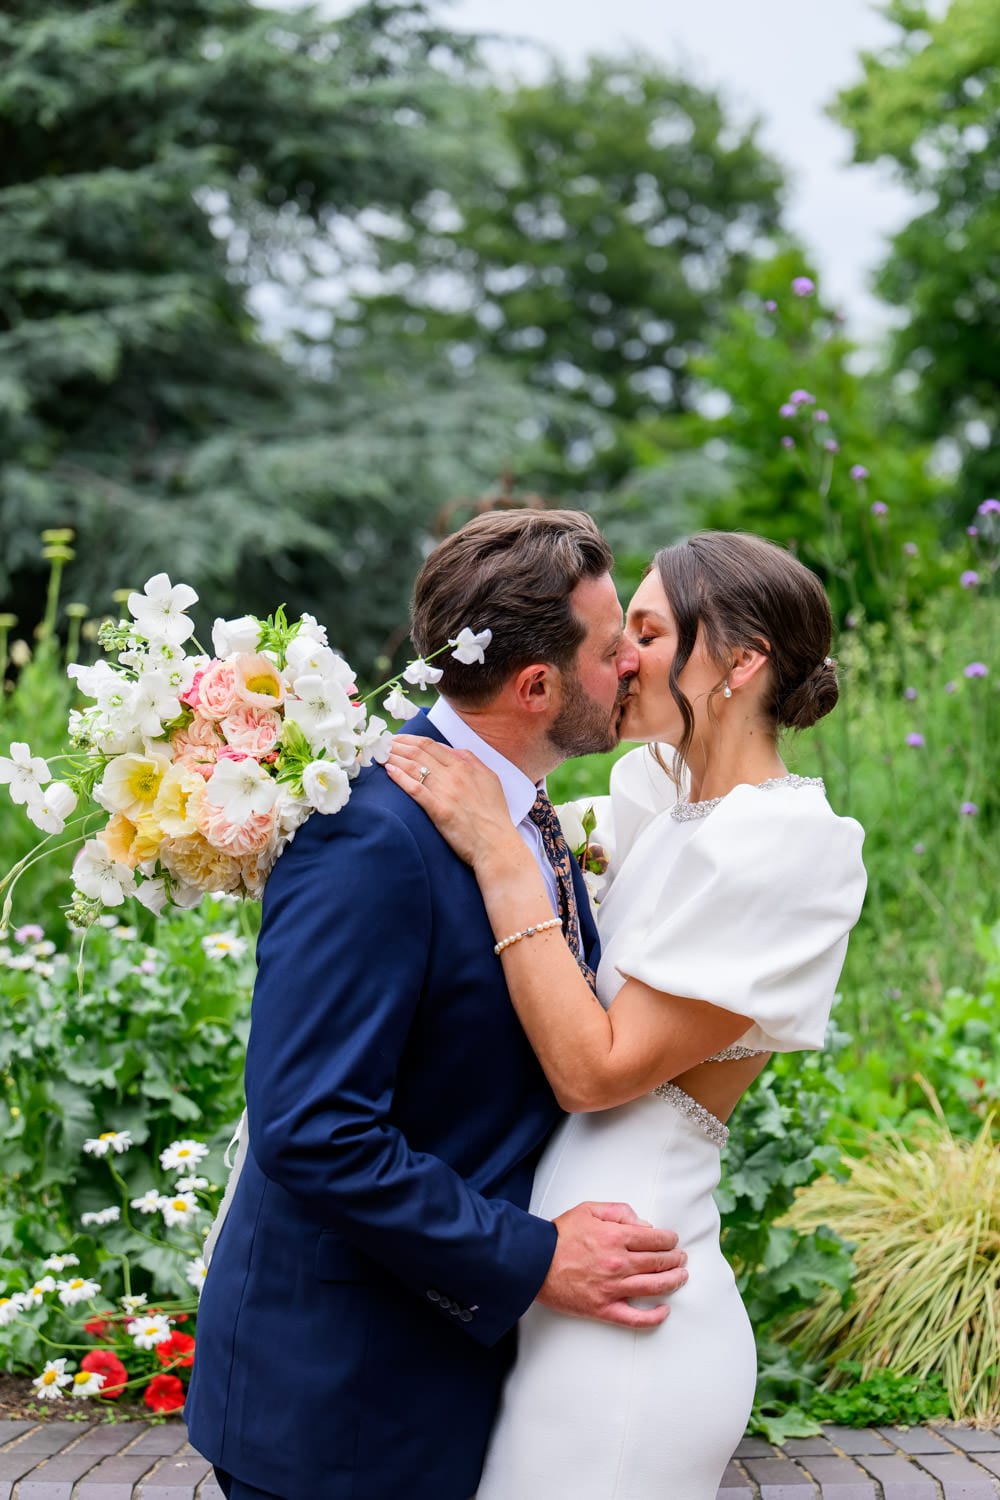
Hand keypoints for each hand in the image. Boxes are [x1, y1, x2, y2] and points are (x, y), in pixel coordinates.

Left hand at [385, 736, 520, 869]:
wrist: (497, 844)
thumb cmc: (494, 815)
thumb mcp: (489, 779)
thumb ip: (471, 761)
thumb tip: (450, 751)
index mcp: (466, 765)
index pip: (431, 745)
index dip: (409, 739)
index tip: (396, 739)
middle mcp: (454, 774)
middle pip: (418, 752)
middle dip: (396, 745)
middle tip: (380, 744)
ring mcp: (446, 791)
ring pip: (414, 767)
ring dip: (393, 758)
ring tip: (379, 754)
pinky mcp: (439, 810)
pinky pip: (415, 789)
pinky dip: (400, 778)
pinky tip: (388, 771)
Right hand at [536, 1201, 686, 1328]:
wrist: (533, 1262)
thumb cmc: (560, 1235)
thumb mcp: (589, 1209)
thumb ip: (619, 1211)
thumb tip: (643, 1225)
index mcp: (615, 1237)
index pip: (655, 1239)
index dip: (669, 1239)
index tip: (673, 1240)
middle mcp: (618, 1263)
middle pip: (658, 1262)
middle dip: (675, 1259)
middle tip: (681, 1258)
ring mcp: (612, 1288)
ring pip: (654, 1287)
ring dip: (673, 1281)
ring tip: (681, 1277)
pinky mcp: (604, 1309)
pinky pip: (635, 1318)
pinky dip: (654, 1316)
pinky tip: (665, 1310)